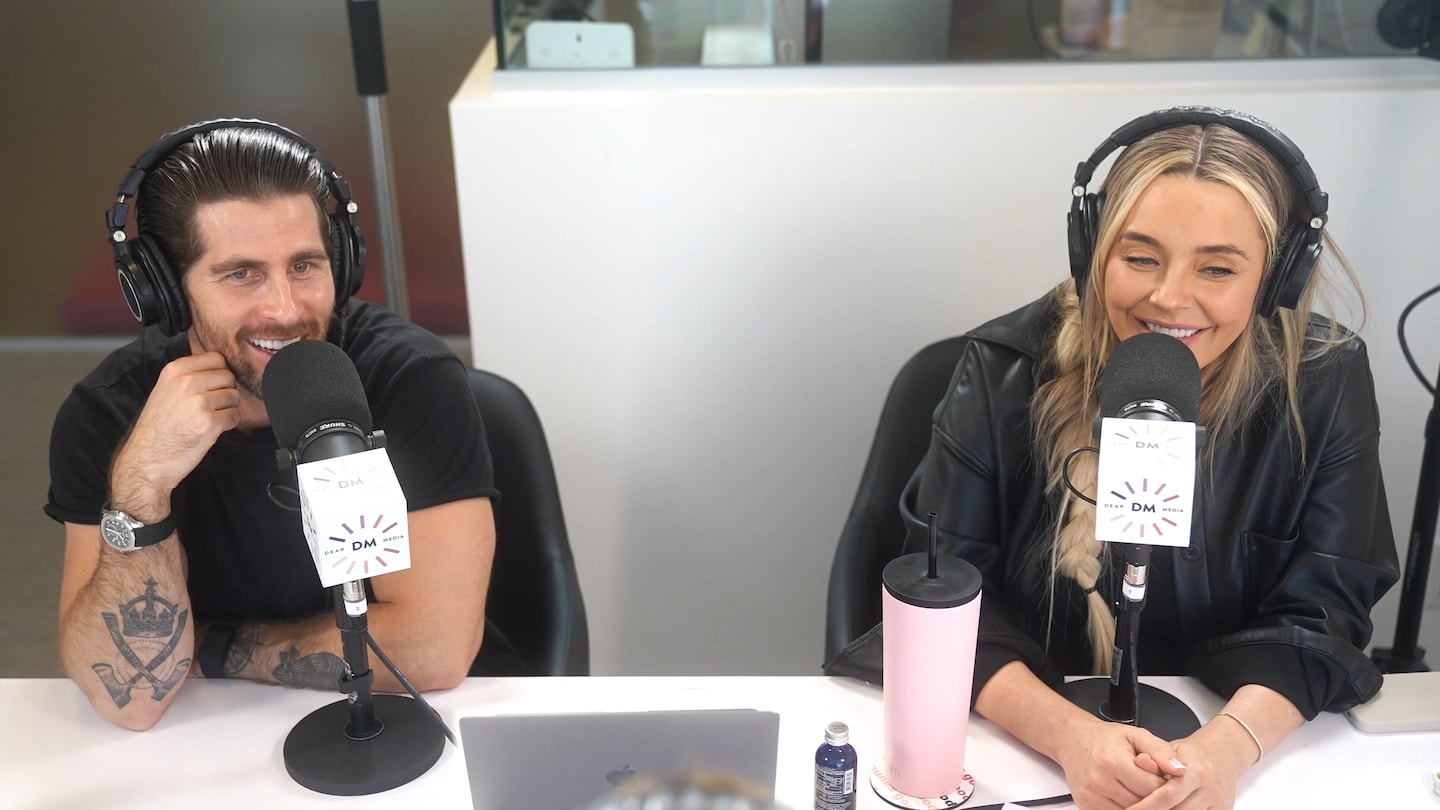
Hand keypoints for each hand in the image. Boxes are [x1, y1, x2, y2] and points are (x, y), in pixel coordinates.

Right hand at [110, 352, 239, 520]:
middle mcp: (186, 382)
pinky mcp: (210, 423)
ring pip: (234, 396)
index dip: (219, 373)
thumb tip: (222, 366)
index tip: (210, 387)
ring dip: (228, 408)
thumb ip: (189, 375)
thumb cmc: (159, 427)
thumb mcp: (165, 389)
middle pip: (229, 376)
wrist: (146, 460)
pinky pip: (235, 416)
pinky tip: (212, 430)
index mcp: (175, 370)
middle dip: (225, 391)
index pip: (216, 358)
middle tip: (211, 406)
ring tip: (208, 418)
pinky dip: (228, 424)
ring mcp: (199, 402)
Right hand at [1053, 718, 1182, 809]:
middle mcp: (1100, 781)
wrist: (1072, 740)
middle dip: (1155, 796)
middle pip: (1143, 803)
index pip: (1152, 787)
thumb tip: (1181, 770)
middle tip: (1153, 784)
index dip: (1165, 784)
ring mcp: (1092, 797)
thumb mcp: (1136, 736)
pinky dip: (1128, 807)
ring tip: (1140, 788)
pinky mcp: (1087, 806)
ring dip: (1142, 804)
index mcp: (1113, 761)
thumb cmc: (1105, 738)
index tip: (1165, 778)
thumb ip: (1161, 751)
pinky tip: (1128, 795)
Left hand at [1124, 722, 1249, 809]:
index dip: (1145, 806)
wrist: (1223, 755)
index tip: (1129, 809)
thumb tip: (1136, 762)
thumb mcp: (1171, 749)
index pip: (1167, 795)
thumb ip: (1154, 759)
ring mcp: (1218, 804)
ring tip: (1146, 808)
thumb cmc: (1192, 753)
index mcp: (1196, 771)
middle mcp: (1209, 790)